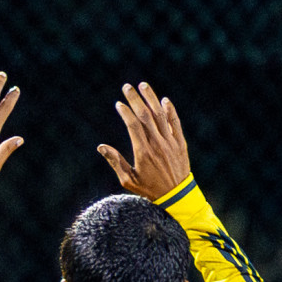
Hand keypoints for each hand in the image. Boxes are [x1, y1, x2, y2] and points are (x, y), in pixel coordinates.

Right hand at [97, 83, 191, 200]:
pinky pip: (175, 123)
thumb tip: (101, 147)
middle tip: (127, 86)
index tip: (119, 104)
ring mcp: (170, 142)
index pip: (133, 125)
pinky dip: (170, 110)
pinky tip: (164, 100)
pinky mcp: (180, 143)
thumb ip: (115, 162)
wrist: (177, 195)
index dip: (126, 112)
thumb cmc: (149, 189)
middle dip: (135, 99)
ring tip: (143, 86)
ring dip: (151, 99)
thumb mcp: (128, 180)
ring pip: (160, 115)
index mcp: (143, 152)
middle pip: (146, 115)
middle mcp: (157, 144)